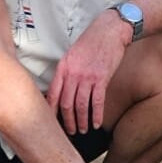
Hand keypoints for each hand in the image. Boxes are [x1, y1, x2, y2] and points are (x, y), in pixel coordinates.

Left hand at [47, 11, 127, 133]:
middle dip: (67, 121)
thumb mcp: (72, 54)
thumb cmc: (92, 41)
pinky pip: (97, 101)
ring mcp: (87, 76)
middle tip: (70, 131)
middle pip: (66, 103)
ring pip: (81, 105)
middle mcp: (73, 73)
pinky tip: (96, 123)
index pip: (53, 94)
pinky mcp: (102, 78)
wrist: (110, 30)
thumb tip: (62, 90)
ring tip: (83, 130)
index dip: (51, 111)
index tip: (51, 123)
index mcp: (63, 67)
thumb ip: (66, 72)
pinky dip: (96, 115)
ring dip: (81, 121)